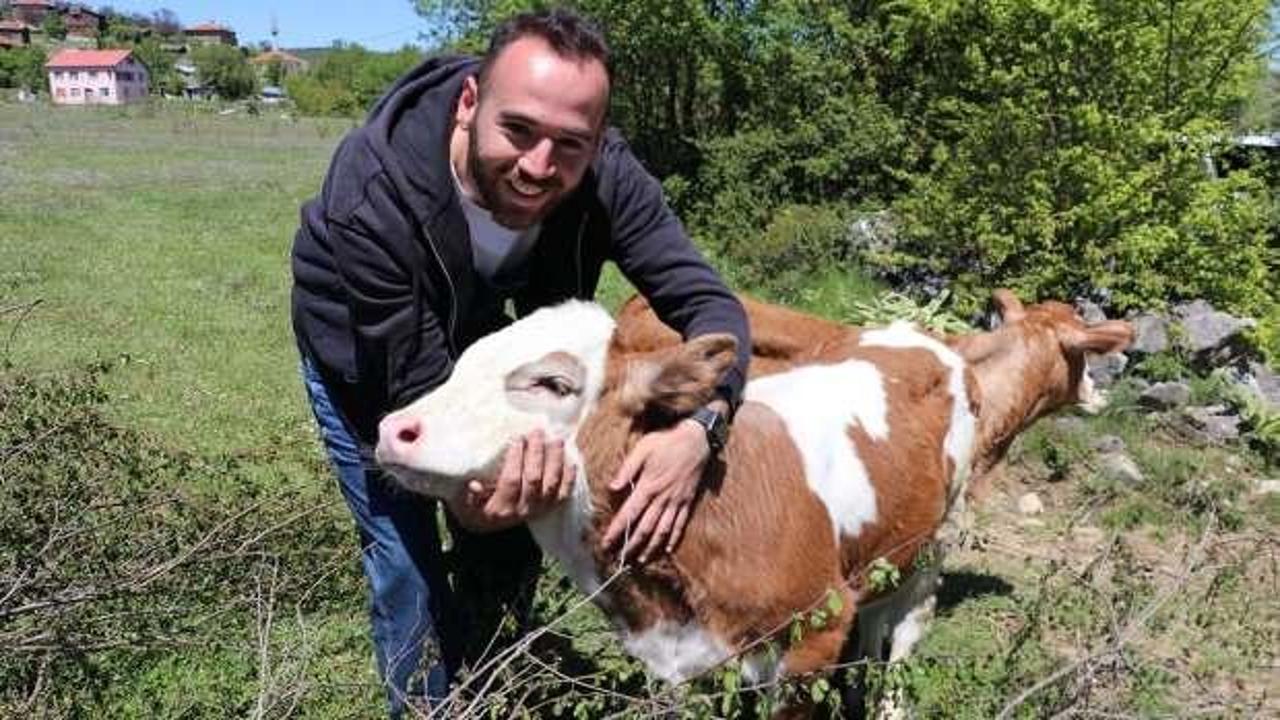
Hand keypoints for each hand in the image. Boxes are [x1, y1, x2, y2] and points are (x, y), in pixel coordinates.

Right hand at [449, 430, 574, 532]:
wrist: (487, 527)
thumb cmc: (473, 508)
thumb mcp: (463, 503)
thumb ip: (468, 495)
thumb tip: (474, 484)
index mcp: (500, 508)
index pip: (511, 481)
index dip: (516, 459)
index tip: (516, 438)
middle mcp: (522, 511)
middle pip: (534, 479)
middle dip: (536, 453)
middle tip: (536, 432)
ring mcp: (537, 510)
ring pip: (551, 485)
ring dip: (555, 461)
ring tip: (556, 439)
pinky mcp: (548, 509)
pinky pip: (563, 494)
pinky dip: (569, 477)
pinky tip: (571, 460)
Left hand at [601, 419, 708, 562]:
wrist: (696, 440)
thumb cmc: (666, 442)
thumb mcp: (643, 448)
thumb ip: (627, 469)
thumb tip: (612, 487)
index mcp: (648, 486)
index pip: (629, 513)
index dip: (617, 530)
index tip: (606, 543)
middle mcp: (662, 498)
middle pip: (645, 527)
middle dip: (631, 545)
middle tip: (620, 559)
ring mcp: (676, 501)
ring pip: (662, 530)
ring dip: (651, 547)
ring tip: (641, 560)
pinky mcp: (687, 501)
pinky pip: (680, 524)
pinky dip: (673, 538)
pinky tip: (667, 549)